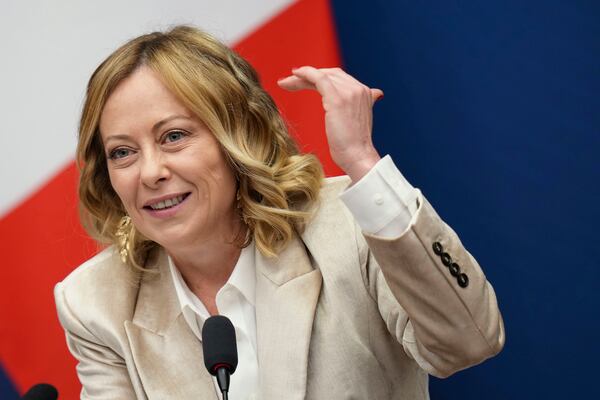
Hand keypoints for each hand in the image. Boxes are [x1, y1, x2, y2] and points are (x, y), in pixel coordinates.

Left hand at [277, 66, 382, 181]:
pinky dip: (306, 74)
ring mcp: (349, 92)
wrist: (357, 156)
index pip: (338, 78)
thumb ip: (356, 107)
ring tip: (285, 82)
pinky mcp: (338, 99)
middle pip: (329, 74)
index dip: (319, 77)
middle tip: (289, 81)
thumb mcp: (357, 121)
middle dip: (308, 76)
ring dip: (301, 77)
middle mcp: (359, 89)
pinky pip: (319, 78)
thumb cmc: (353, 146)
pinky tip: (294, 74)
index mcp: (365, 93)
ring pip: (322, 76)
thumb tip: (371, 97)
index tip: (303, 82)